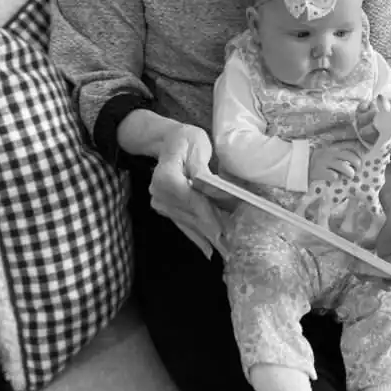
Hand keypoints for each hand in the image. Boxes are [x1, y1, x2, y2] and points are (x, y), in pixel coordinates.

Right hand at [149, 123, 226, 257]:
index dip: (208, 216)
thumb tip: (215, 190)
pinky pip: (183, 224)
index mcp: (166, 177)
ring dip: (207, 237)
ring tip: (226, 251)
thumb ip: (203, 170)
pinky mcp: (165, 208)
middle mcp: (159, 193)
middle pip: (190, 215)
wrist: (167, 140)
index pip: (191, 200)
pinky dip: (197, 236)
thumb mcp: (197, 146)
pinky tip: (209, 250)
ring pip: (188, 222)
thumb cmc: (185, 139)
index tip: (222, 232)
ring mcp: (160, 202)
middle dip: (212, 231)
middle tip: (231, 249)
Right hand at [309, 143, 363, 182]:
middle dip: (357, 165)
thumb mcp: (329, 153)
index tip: (360, 161)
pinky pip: (334, 176)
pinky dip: (336, 178)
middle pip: (350, 157)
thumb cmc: (319, 160)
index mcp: (334, 148)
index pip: (351, 148)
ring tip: (349, 176)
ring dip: (349, 173)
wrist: (302, 164)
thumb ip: (340, 154)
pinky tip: (334, 178)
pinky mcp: (320, 172)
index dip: (358, 155)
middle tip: (357, 170)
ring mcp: (326, 162)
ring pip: (344, 167)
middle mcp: (331, 154)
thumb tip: (355, 160)